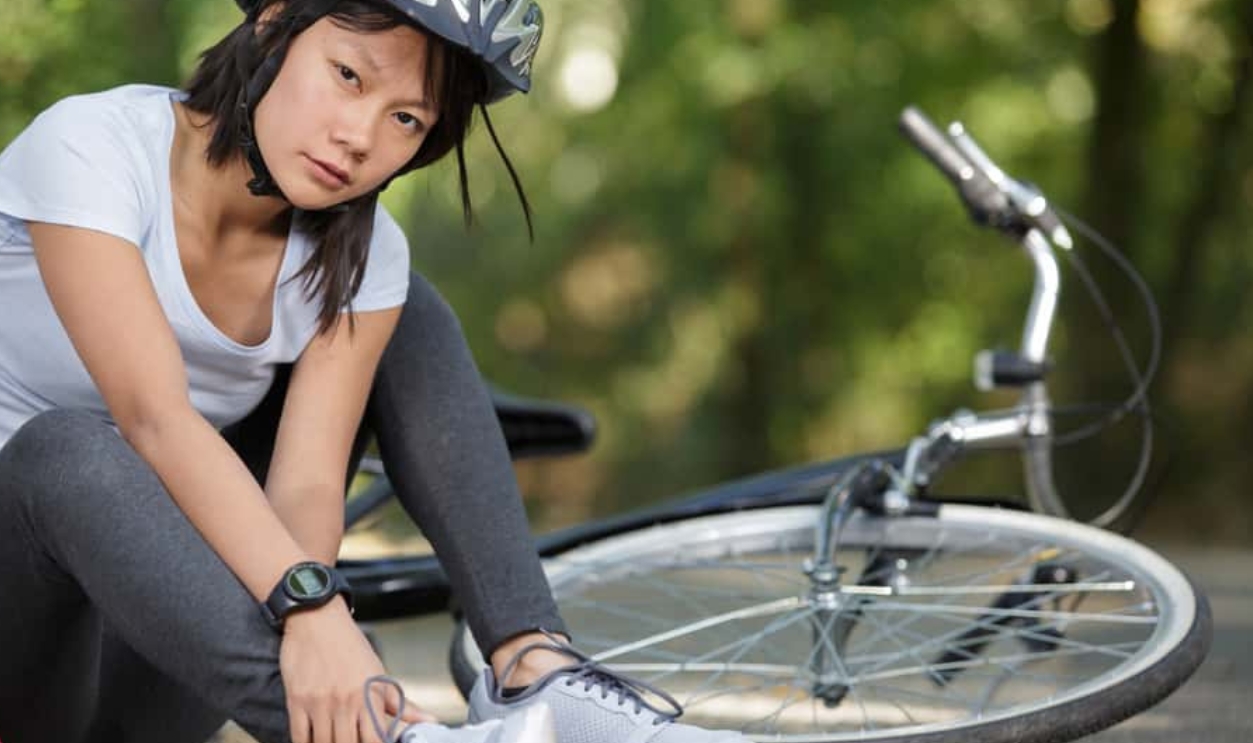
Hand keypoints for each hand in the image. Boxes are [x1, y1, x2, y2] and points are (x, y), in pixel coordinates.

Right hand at [280, 598, 433, 742]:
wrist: (318, 618)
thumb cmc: (349, 646)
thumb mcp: (379, 674)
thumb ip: (402, 705)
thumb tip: (430, 722)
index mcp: (370, 697)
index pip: (375, 741)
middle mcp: (346, 702)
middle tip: (350, 740)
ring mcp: (320, 703)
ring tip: (333, 740)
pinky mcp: (296, 701)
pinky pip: (299, 736)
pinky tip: (313, 741)